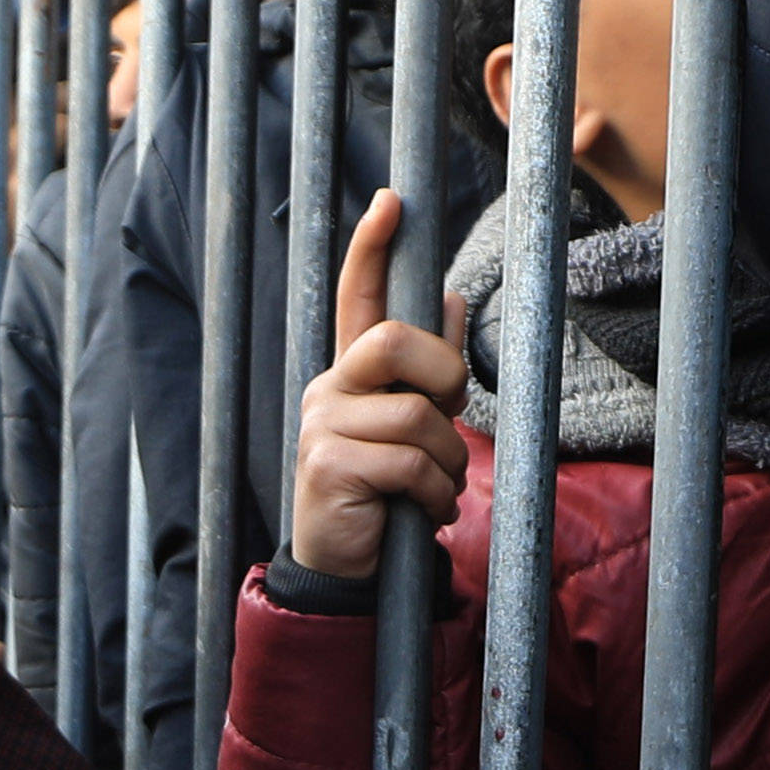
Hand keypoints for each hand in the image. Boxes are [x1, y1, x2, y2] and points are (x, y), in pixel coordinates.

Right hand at [288, 190, 471, 578]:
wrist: (348, 568)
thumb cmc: (385, 493)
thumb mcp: (411, 427)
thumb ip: (426, 370)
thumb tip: (448, 297)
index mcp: (350, 375)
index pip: (356, 297)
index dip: (372, 249)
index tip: (392, 201)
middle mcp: (328, 389)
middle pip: (395, 342)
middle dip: (442, 378)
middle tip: (445, 418)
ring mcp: (322, 427)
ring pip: (416, 416)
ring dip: (446, 461)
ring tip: (432, 490)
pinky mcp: (328, 466)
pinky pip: (412, 464)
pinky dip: (435, 496)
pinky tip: (423, 513)